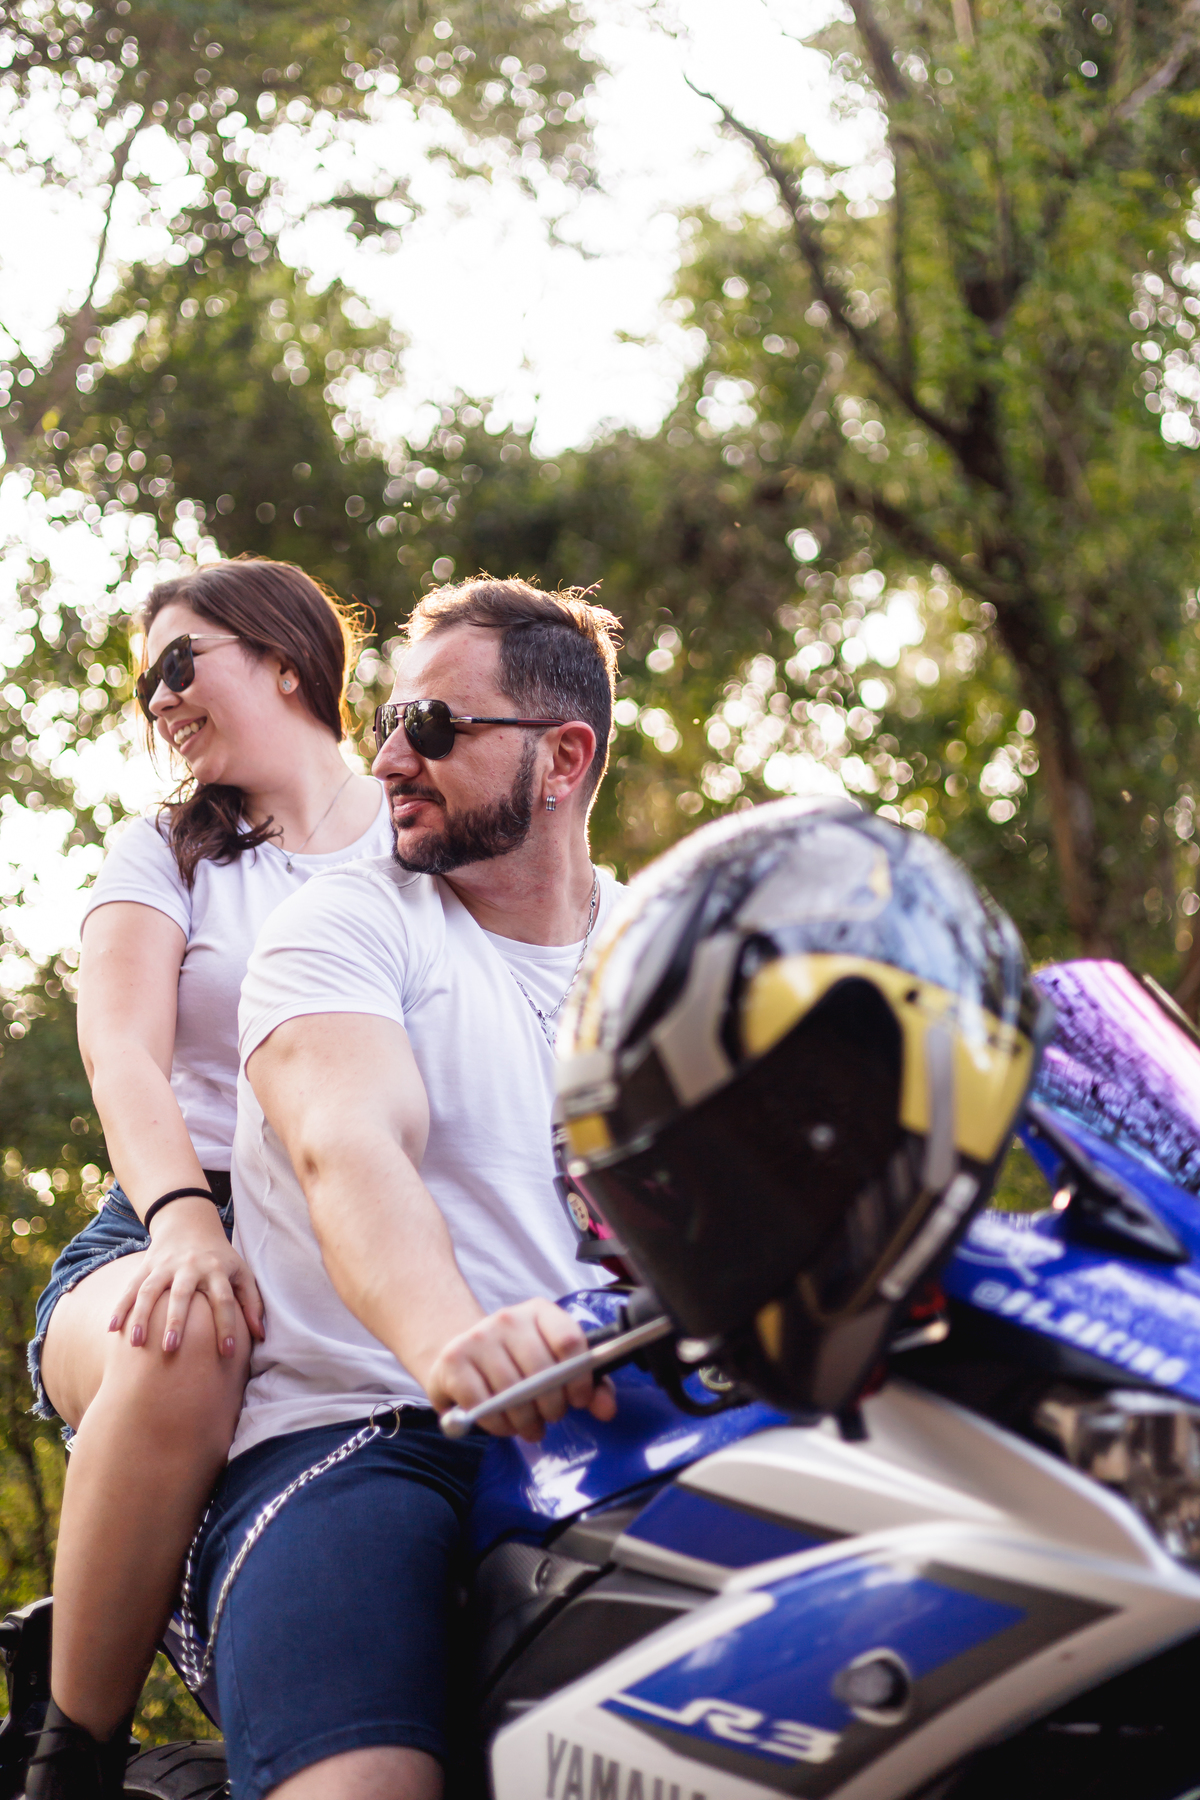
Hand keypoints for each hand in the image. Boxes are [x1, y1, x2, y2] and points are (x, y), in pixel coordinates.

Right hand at [108, 1197, 265, 1356]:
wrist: (189, 1223)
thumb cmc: (220, 1257)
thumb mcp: (242, 1273)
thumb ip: (252, 1303)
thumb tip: (261, 1336)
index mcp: (217, 1269)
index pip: (223, 1299)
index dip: (227, 1325)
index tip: (227, 1353)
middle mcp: (190, 1266)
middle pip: (182, 1294)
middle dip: (175, 1321)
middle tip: (170, 1348)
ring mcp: (165, 1265)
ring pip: (150, 1290)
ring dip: (141, 1316)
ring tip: (135, 1343)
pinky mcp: (146, 1265)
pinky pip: (130, 1287)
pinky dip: (120, 1307)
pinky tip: (112, 1329)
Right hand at [426, 1298, 617, 1442]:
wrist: (460, 1353)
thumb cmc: (517, 1363)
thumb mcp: (555, 1365)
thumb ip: (589, 1386)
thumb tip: (607, 1409)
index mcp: (540, 1312)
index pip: (569, 1341)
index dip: (579, 1378)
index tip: (577, 1399)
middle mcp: (509, 1318)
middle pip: (543, 1373)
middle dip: (552, 1408)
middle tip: (549, 1418)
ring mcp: (479, 1337)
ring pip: (513, 1394)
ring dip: (525, 1421)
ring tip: (527, 1424)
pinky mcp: (454, 1361)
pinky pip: (483, 1405)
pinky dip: (497, 1424)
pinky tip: (502, 1422)